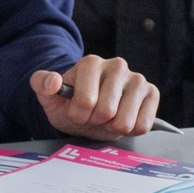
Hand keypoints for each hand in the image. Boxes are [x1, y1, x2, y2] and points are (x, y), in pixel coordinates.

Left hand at [29, 55, 158, 139]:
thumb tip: (53, 81)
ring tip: (107, 117)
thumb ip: (41, 84)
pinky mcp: (152, 93)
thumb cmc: (69, 104)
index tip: (76, 110)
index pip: (86, 101)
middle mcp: (117, 65)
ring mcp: (137, 79)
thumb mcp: (48, 96)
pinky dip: (130, 129)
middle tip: (92, 115)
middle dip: (95, 121)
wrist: (88, 113)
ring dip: (112, 127)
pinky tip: (123, 117)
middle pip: (107, 112)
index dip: (78, 113)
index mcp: (91, 62)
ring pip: (126, 121)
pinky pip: (143, 125)